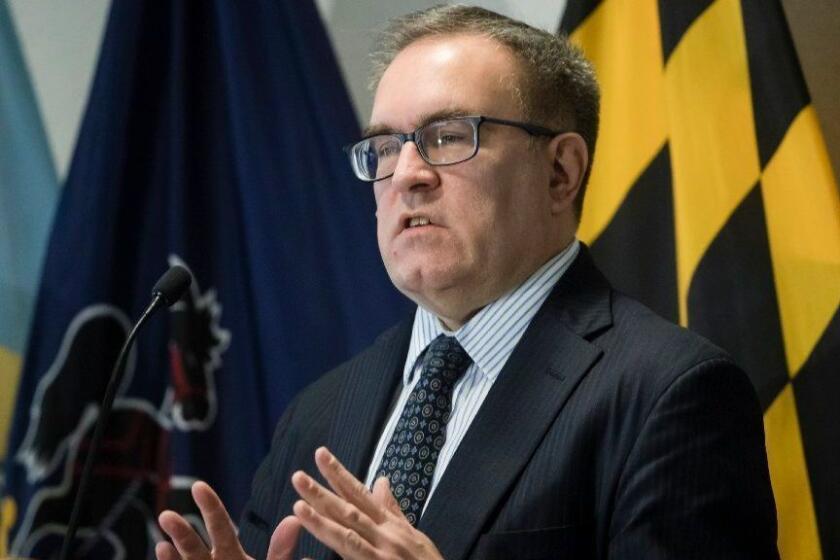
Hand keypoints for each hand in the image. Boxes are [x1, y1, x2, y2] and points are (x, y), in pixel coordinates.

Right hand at [156, 481, 301, 559]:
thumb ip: (280, 551)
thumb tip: (295, 519)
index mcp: (230, 556)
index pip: (219, 528)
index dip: (210, 507)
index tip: (198, 486)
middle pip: (195, 547)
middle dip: (182, 532)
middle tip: (167, 515)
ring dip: (174, 556)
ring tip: (163, 545)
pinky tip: (163, 552)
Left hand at [292, 447, 443, 559]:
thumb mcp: (413, 533)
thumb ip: (392, 509)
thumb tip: (380, 480)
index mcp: (390, 525)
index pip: (359, 494)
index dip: (338, 475)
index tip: (320, 455)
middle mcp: (385, 536)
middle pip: (349, 511)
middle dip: (322, 493)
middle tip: (297, 476)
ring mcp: (381, 556)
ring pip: (347, 536)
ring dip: (322, 521)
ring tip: (298, 506)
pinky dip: (330, 556)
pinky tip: (306, 556)